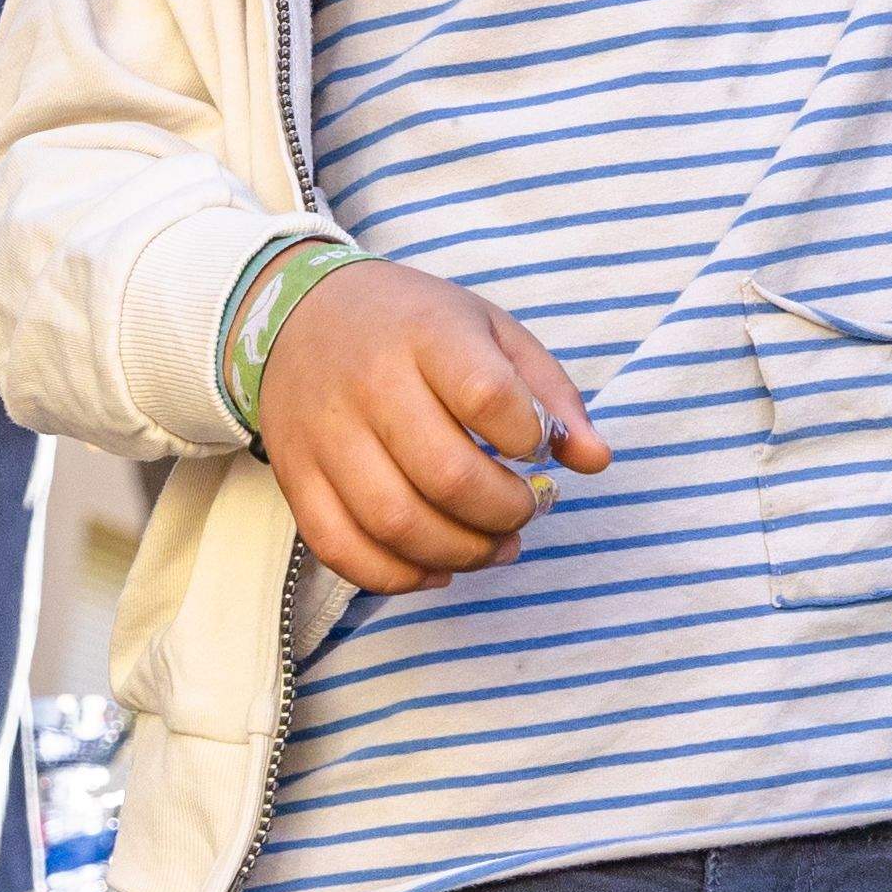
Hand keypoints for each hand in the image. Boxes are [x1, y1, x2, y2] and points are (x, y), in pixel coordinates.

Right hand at [252, 262, 613, 598]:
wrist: (301, 315)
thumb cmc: (415, 325)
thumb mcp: (492, 331)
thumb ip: (550, 394)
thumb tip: (596, 460)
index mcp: (428, 333)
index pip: (487, 396)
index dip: (529, 438)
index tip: (538, 449)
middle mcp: (370, 384)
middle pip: (446, 475)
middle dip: (504, 512)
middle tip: (526, 512)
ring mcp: (326, 435)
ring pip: (395, 522)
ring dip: (459, 553)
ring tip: (494, 547)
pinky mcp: (295, 477)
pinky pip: (342, 549)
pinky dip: (397, 576)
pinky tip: (437, 570)